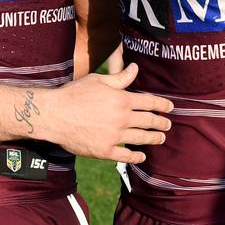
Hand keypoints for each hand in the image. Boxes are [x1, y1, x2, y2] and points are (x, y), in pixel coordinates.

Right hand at [38, 62, 173, 163]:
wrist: (54, 115)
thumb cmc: (74, 94)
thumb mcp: (98, 80)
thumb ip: (120, 77)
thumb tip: (136, 68)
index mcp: (122, 99)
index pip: (150, 102)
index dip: (163, 105)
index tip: (170, 107)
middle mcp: (122, 118)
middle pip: (149, 121)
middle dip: (161, 123)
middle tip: (167, 124)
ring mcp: (114, 136)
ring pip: (141, 138)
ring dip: (153, 138)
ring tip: (160, 138)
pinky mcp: (104, 151)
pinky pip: (126, 155)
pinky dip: (136, 156)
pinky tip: (141, 156)